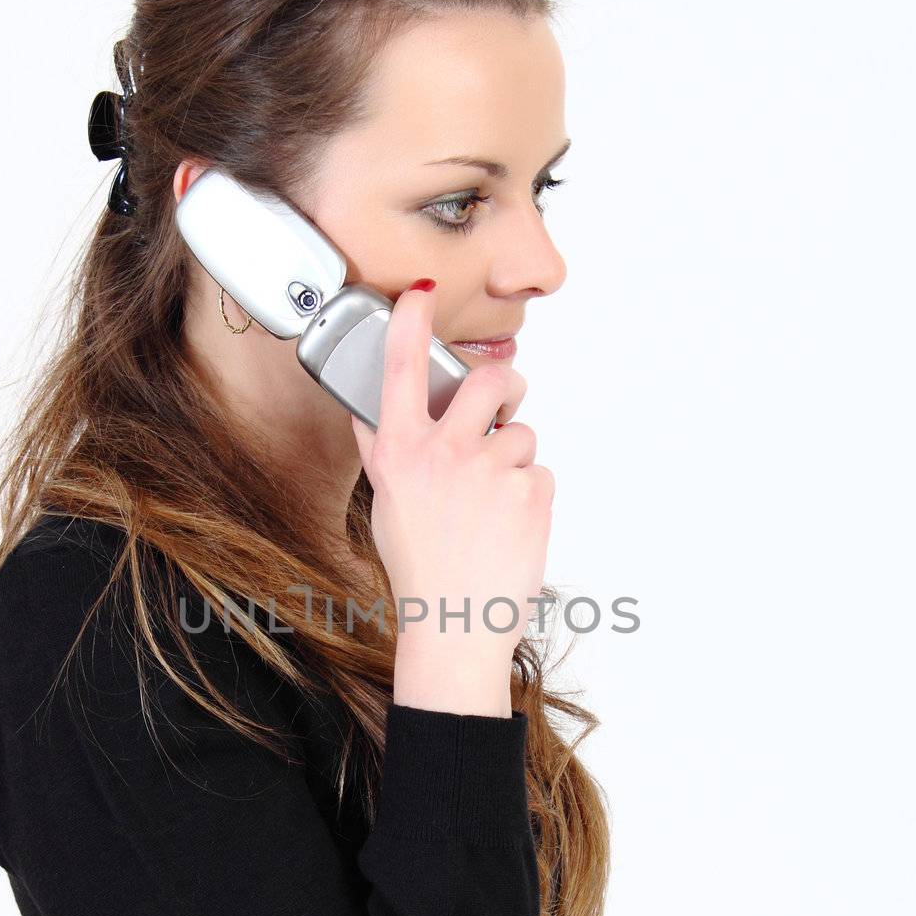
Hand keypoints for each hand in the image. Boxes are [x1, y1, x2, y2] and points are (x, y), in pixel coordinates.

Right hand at [350, 281, 553, 665]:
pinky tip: (510, 525)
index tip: (420, 291)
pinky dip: (531, 494)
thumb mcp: (386, 504)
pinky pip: (541, 472)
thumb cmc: (420, 569)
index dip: (410, 320)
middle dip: (505, 383)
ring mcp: (490, 470)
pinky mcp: (531, 491)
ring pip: (522, 433)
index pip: (402, 367)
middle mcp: (443, 453)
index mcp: (398, 452)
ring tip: (494, 503)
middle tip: (505, 400)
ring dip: (515, 458)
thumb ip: (384, 451)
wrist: (458, 625)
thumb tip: (373, 410)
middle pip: (489, 380)